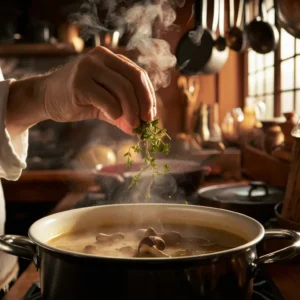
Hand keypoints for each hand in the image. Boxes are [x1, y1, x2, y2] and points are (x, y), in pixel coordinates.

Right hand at [6, 47, 155, 134]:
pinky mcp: (79, 83)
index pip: (139, 74)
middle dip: (144, 103)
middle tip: (145, 122)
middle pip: (134, 79)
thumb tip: (142, 129)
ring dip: (132, 111)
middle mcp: (100, 57)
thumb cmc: (79, 99)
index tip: (151, 115)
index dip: (149, 95)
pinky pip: (107, 100)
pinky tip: (114, 118)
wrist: (46, 97)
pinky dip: (115, 113)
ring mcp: (88, 67)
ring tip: (133, 125)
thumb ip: (124, 112)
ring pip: (123, 89)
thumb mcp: (106, 103)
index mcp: (110, 58)